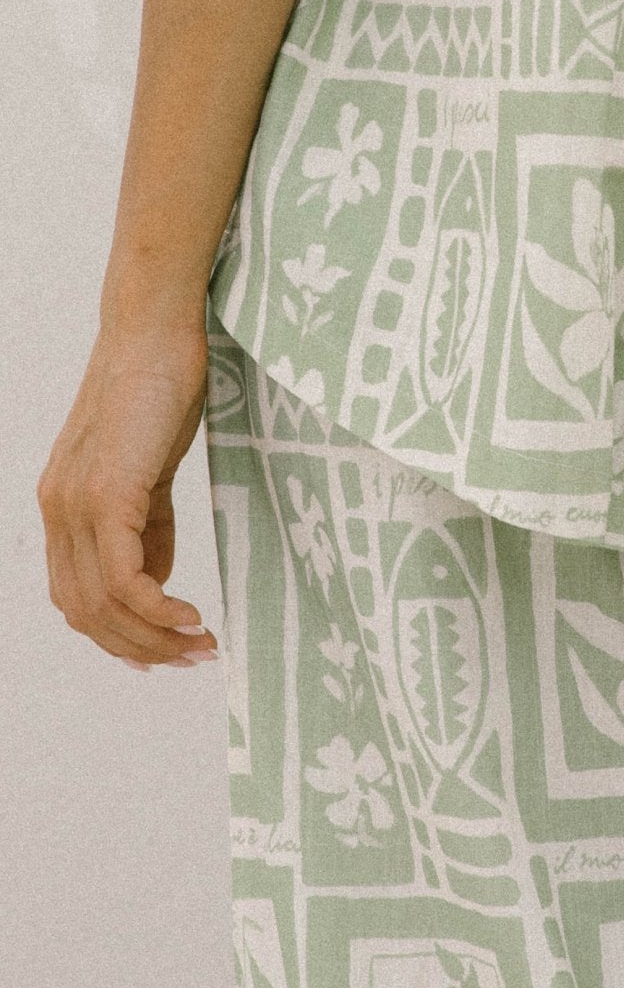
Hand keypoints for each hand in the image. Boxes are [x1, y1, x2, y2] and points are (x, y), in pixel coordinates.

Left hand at [37, 322, 218, 669]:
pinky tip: (191, 615)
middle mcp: (57, 511)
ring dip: (153, 636)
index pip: (77, 595)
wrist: (155, 331)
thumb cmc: (161, 386)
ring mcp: (76, 504)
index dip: (118, 635)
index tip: (166, 650)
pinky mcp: (106, 494)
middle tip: (194, 657)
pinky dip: (157, 609)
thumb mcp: (152, 466)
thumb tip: (156, 577)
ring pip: (101, 604)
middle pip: (85, 612)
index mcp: (64, 505)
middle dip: (140, 647)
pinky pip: (123, 579)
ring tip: (201, 643)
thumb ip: (147, 521)